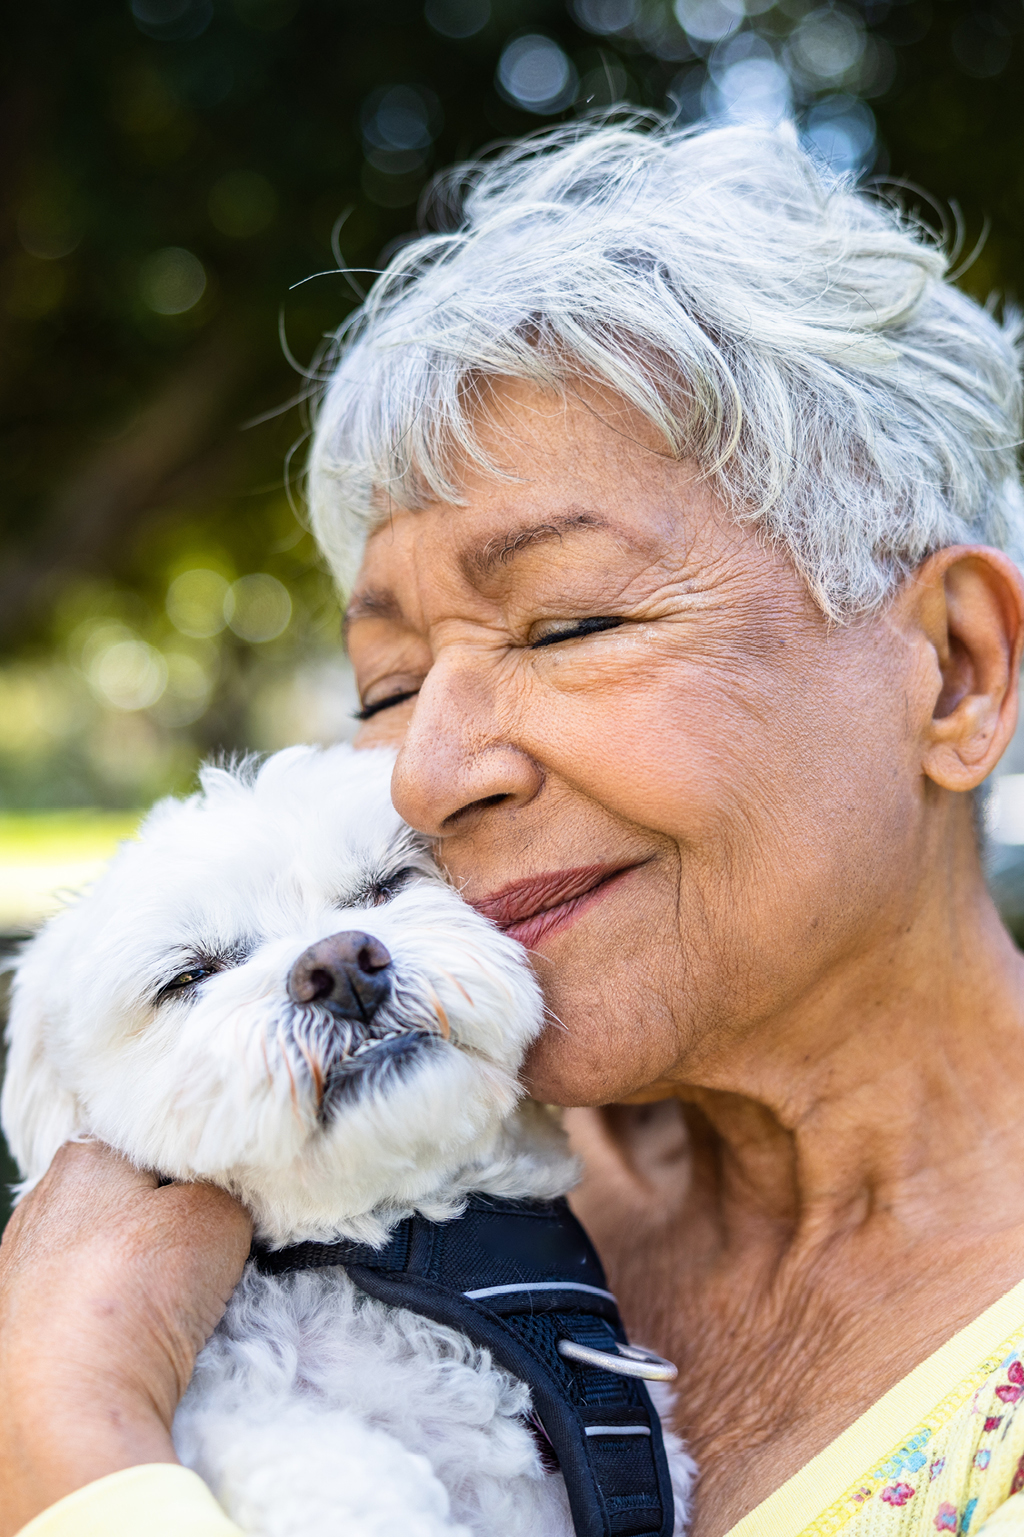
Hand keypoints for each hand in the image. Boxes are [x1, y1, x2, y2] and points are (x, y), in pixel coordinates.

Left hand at [0, 1140, 250, 1535]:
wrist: (67, 1413)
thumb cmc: (137, 1298)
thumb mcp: (218, 1216)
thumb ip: (225, 1189)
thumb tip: (220, 1197)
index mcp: (83, 1158)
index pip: (154, 1141)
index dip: (198, 1166)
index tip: (227, 1197)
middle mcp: (39, 1204)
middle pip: (126, 1196)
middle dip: (165, 1217)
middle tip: (206, 1249)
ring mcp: (19, 1268)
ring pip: (101, 1250)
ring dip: (134, 1267)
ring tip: (169, 1301)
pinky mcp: (13, 1326)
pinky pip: (78, 1299)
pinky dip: (107, 1310)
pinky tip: (128, 1334)